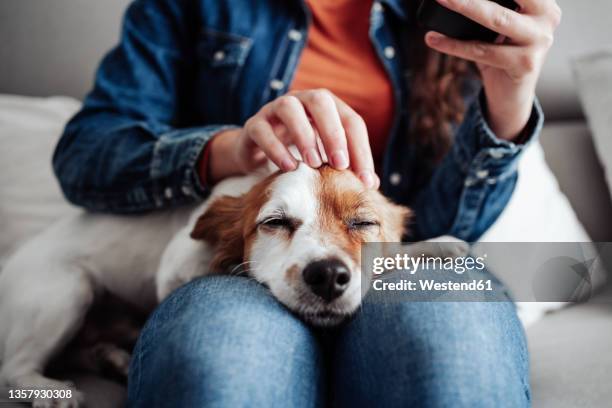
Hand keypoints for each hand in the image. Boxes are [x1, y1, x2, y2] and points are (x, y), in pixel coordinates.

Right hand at [208, 89, 378, 187]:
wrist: (258, 153)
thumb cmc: (300, 154)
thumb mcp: (326, 158)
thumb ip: (348, 167)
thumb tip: (372, 185)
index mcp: (327, 107)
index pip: (351, 121)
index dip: (361, 149)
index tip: (364, 180)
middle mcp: (302, 100)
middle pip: (321, 101)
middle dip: (333, 132)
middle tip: (340, 164)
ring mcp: (275, 109)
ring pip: (289, 107)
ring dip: (304, 135)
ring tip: (314, 164)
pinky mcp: (254, 124)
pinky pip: (262, 130)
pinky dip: (276, 148)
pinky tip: (289, 167)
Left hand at [425, 0, 560, 139]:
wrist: (511, 96)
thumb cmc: (502, 53)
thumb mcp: (499, 24)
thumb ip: (489, 8)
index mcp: (542, 4)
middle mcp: (547, 18)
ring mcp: (539, 42)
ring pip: (496, 20)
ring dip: (464, 8)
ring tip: (441, 0)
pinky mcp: (524, 64)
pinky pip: (481, 51)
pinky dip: (453, 44)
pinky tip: (434, 39)